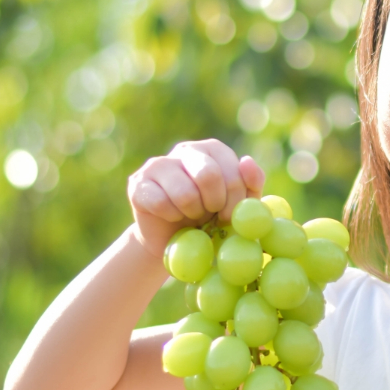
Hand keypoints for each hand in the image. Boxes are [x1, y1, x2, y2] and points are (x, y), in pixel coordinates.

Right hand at [127, 140, 265, 256]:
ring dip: (191, 213)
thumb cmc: (211, 219)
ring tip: (190, 214)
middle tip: (210, 215)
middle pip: (208, 175)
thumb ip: (251, 184)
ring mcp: (159, 163)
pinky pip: (161, 203)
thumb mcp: (240, 204)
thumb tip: (247, 161)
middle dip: (215, 204)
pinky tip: (170, 216)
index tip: (230, 215)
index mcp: (214, 149)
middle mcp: (187, 149)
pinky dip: (171, 217)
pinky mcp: (138, 182)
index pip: (232, 169)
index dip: (235, 199)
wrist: (174, 240)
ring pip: (184, 193)